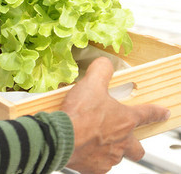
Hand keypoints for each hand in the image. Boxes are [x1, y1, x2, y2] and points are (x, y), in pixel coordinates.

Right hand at [62, 57, 169, 173]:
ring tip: (90, 139)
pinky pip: (97, 166)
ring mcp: (109, 157)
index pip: (147, 114)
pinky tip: (80, 149)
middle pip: (137, 149)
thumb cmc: (79, 113)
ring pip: (115, 156)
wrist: (61, 138)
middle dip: (133, 145)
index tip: (164, 113)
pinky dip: (91, 159)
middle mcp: (121, 142)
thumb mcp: (91, 84)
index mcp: (125, 120)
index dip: (157, 112)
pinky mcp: (95, 169)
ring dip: (107, 149)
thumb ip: (101, 71)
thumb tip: (105, 62)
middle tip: (122, 139)